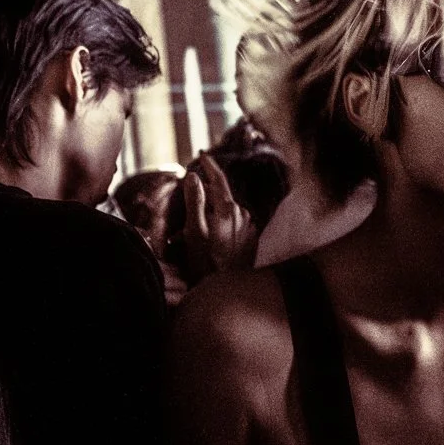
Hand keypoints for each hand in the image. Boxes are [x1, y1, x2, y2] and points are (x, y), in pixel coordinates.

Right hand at [182, 154, 255, 282]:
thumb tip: (193, 176)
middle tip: (192, 194)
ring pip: (227, 211)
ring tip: (196, 228)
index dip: (209, 165)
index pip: (218, 179)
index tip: (202, 153)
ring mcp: (249, 227)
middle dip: (207, 193)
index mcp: (228, 208)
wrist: (228, 290)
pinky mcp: (251, 239)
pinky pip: (235, 224)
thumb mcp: (194, 232)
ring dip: (213, 213)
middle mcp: (243, 214)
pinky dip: (222, 225)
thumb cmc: (206, 263)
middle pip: (222, 195)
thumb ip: (194, 201)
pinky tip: (212, 238)